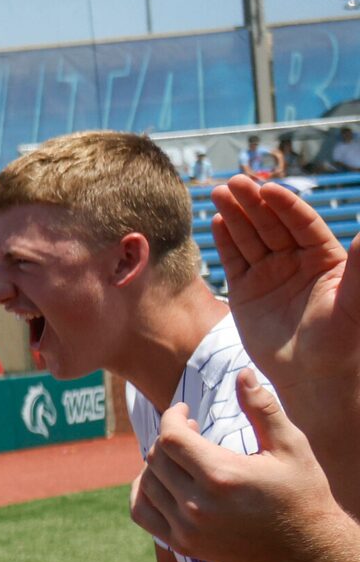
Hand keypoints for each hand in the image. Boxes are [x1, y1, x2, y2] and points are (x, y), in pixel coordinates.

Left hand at [130, 375, 356, 561]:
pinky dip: (143, 493)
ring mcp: (187, 528)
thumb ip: (263, 409)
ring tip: (182, 456)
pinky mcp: (183, 545)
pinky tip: (162, 481)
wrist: (308, 551)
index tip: (185, 411)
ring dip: (157, 463)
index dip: (172, 416)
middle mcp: (198, 504)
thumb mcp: (291, 447)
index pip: (170, 436)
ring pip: (147, 482)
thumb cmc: (303, 494)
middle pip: (156, 456)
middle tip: (191, 431)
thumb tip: (243, 374)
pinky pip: (142, 513)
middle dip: (170, 437)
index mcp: (222, 475)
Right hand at [212, 175, 359, 459]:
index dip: (285, 205)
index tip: (268, 189)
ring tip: (219, 194)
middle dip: (253, 203)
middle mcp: (297, 261)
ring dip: (235, 215)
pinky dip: (224, 241)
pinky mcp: (246, 291)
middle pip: (272, 224)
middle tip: (235, 183)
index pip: (303, 223)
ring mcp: (270, 275)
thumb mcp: (355, 300)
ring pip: (250, 237)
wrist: (312, 378)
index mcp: (326, 258)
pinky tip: (216, 222)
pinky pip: (234, 260)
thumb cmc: (342, 342)